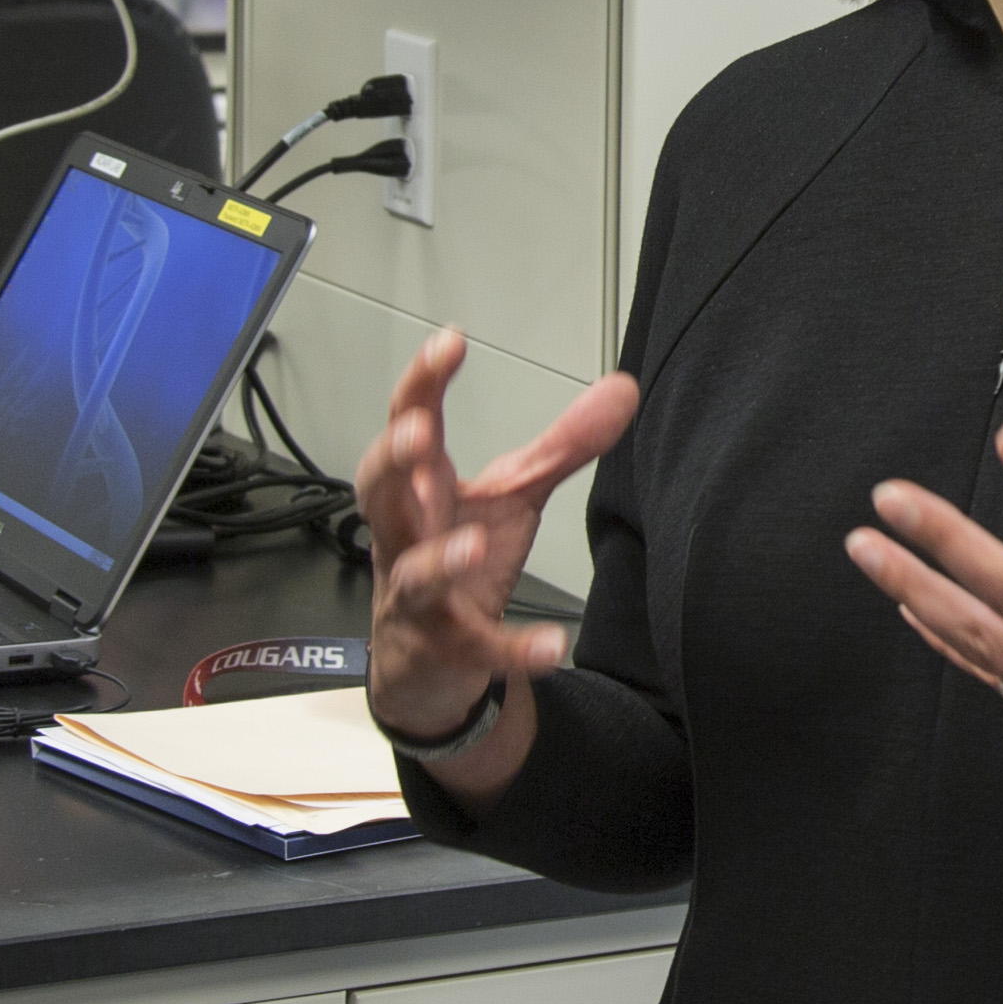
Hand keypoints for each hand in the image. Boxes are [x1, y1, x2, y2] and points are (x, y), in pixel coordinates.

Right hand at [354, 329, 639, 803]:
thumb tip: (623, 387)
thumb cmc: (459, 560)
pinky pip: (476, 648)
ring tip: (472, 542)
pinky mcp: (447, 648)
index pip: (409, 424)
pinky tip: (551, 645)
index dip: (422, 383)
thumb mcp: (513, 496)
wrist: (430, 661)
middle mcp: (407, 536)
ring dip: (440, 558)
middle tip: (417, 432)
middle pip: (379, 491)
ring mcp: (419, 595)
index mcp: (422, 489)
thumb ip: (562, 445)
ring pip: (414, 574)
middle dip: (393, 459)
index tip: (450, 342)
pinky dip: (512, 648)